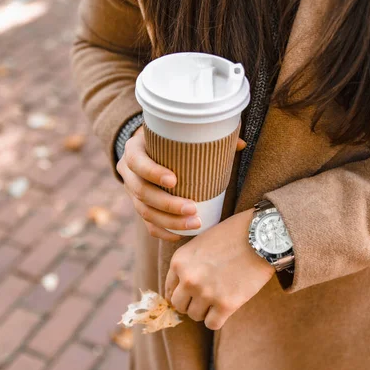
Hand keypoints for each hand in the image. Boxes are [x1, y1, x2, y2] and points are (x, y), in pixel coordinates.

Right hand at [116, 125, 246, 242]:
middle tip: (193, 209)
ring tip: (194, 223)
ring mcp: (131, 192)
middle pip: (142, 192)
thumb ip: (208, 136)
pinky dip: (163, 231)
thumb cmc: (169, 140)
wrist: (148, 148)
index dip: (152, 172)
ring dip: (169, 221)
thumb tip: (241, 144)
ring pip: (144, 211)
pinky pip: (147, 224)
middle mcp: (128, 172)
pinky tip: (180, 235)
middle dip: (168, 204)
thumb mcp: (179, 133)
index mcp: (134, 149)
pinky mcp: (138, 206)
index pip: (137, 162)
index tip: (174, 180)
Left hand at [165, 208, 274, 329]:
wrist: (261, 236)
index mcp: (179, 262)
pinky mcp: (226, 304)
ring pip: (195, 316)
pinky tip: (226, 307)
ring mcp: (206, 293)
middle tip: (206, 297)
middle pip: (179, 305)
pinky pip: (212, 324)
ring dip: (205, 310)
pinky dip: (218, 318)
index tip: (191, 294)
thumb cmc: (232, 235)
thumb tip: (181, 286)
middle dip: (191, 302)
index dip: (181, 292)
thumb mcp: (201, 243)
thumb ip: (188, 264)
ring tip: (218, 298)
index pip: (169, 289)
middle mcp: (188, 279)